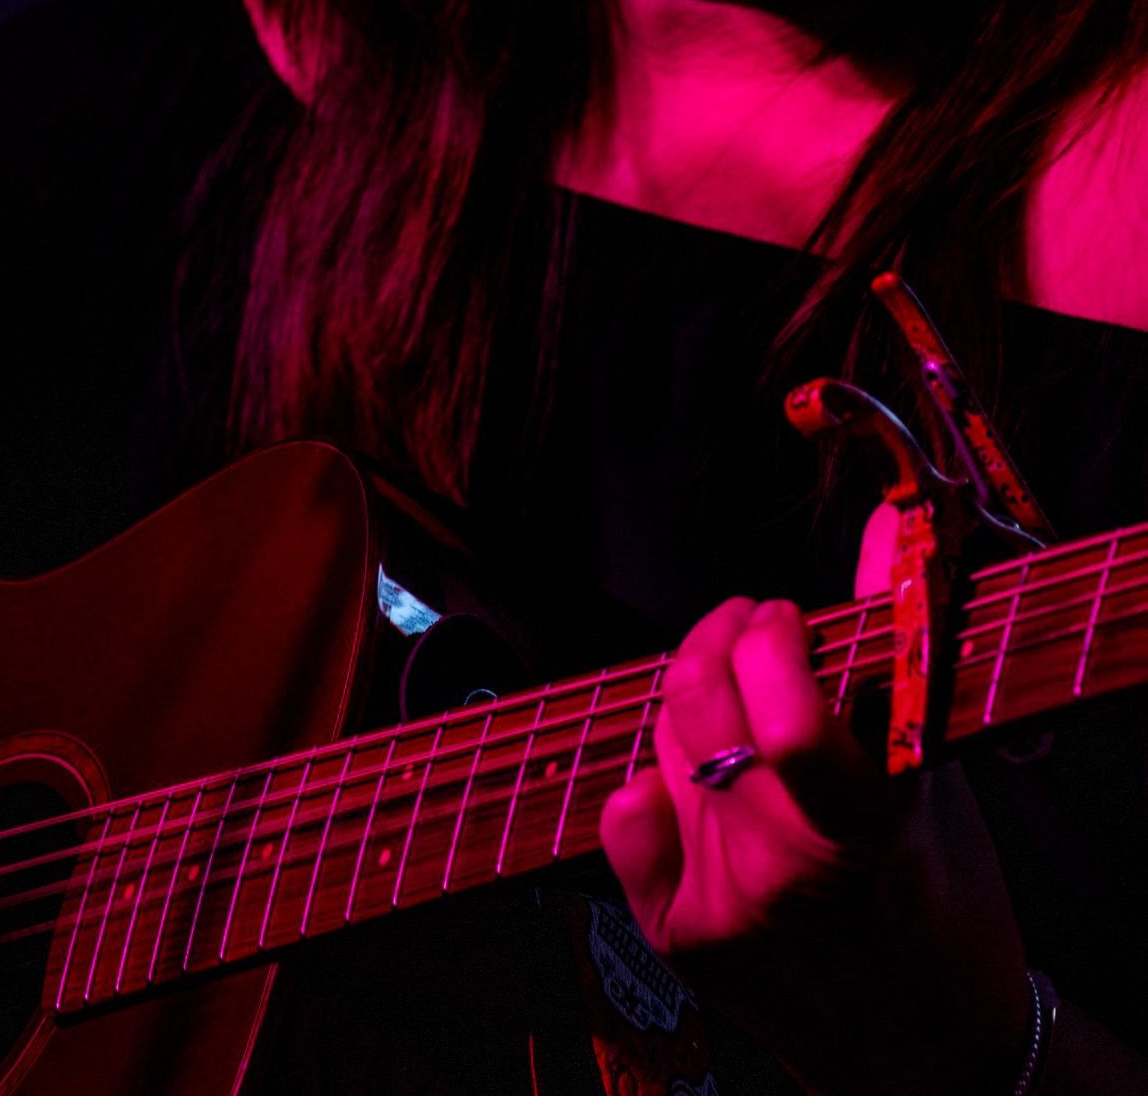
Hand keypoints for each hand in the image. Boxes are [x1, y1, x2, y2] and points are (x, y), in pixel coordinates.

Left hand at [599, 506, 1030, 1095]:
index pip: (784, 707)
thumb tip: (891, 527)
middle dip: (719, 639)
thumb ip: (900, 647)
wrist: (924, 1043)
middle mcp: (781, 866)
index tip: (786, 616)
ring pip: (665, 744)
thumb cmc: (942, 893)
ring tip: (739, 707)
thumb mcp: (934, 772)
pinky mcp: (680, 937)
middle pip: (699, 705)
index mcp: (863, 823)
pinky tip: (697, 782)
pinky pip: (629, 817)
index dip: (771, 637)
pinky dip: (655, 785)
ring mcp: (723, 904)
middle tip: (749, 629)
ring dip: (698, 704)